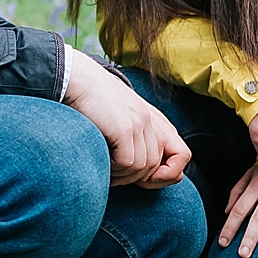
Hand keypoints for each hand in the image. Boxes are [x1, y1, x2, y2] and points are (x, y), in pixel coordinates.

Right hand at [62, 47, 190, 187]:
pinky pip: (127, 163)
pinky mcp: (125, 128)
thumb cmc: (90, 101)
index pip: (181, 155)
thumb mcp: (120, 117)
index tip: (138, 176)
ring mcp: (139, 124)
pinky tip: (101, 160)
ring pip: (141, 167)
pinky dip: (113, 169)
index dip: (165, 173)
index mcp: (153, 119)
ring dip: (121, 175)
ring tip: (105, 170)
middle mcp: (150, 121)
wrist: (76, 79)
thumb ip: (134, 136)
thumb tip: (137, 167)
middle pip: (155, 165)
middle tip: (113, 176)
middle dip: (134, 177)